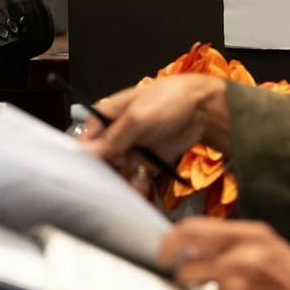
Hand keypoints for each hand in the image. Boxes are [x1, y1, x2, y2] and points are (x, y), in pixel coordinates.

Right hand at [83, 75, 230, 183]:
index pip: (86, 139)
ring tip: (127, 185)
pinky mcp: (145, 160)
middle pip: (100, 159)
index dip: (86, 156)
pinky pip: (133, 176)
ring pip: (115, 170)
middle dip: (105, 171)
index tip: (87, 173)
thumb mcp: (136, 119)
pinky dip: (134, 183)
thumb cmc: (167, 102)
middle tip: (112, 180)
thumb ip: (112, 139)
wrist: (203, 110)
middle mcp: (115, 133)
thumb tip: (87, 153)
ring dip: (119, 179)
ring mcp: (130, 148)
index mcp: (106, 115)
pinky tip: (137, 188)